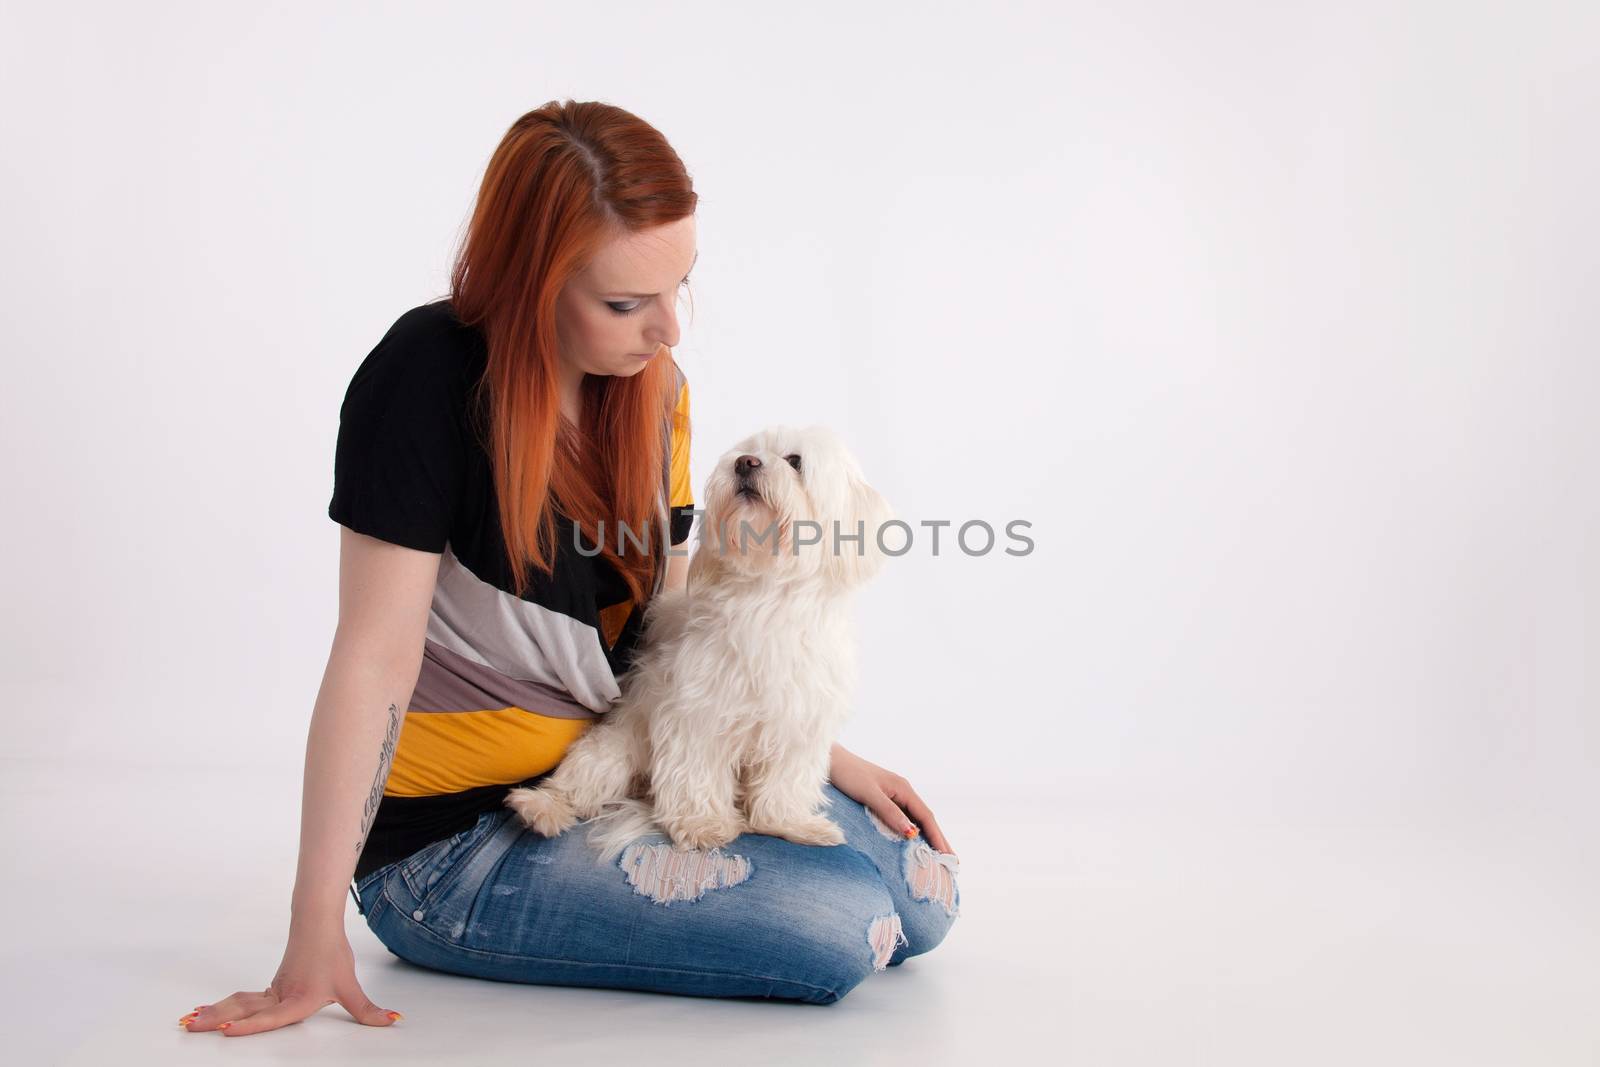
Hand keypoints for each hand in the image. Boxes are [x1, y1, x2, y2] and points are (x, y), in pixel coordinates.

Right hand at [180, 924, 401, 1035]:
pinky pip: (242, 1000)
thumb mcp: (350, 987)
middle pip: (242, 1010)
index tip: (225, 1030)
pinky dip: (224, 1007)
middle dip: (215, 1020)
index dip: (248, 1026)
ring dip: (214, 1012)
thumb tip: (392, 1022)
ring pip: (238, 1003)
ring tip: (189, 1020)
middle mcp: (279, 998)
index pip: (270, 1017)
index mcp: (297, 1001)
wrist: (318, 925)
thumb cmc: (331, 955)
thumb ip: (366, 1011)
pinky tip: (209, 1012)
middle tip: (188, 1026)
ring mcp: (271, 992)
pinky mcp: (269, 989)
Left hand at [828, 743, 955, 856]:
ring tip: (937, 855)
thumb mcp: (869, 794)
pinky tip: (912, 841)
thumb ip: (889, 812)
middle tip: (951, 861)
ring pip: (915, 819)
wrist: (830, 761)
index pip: (926, 817)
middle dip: (938, 839)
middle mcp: (902, 792)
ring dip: (927, 836)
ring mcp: (893, 795)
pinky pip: (903, 817)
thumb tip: (911, 833)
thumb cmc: (848, 775)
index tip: (948, 856)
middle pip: (925, 819)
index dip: (938, 837)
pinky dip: (912, 830)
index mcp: (903, 789)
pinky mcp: (883, 799)